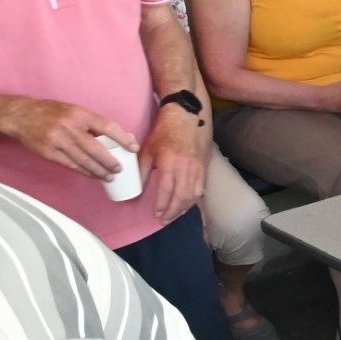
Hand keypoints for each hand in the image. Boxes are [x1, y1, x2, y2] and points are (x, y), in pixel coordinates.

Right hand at [6, 100, 127, 178]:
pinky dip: (83, 171)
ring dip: (98, 170)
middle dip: (110, 161)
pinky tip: (92, 175)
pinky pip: (70, 165)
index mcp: (78, 113)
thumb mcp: (74, 111)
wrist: (21, 116)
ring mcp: (57, 140)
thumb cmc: (52, 113)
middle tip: (119, 168)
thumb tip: (123, 136)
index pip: (106, 126)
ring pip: (83, 160)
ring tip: (109, 176)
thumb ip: (95, 123)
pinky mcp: (48, 152)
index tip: (133, 147)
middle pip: (95, 148)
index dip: (122, 138)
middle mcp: (69, 126)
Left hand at [141, 103, 209, 223]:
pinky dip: (194, 200)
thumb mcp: (148, 150)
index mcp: (170, 163)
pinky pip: (201, 189)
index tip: (156, 214)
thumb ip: (142, 171)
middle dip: (173, 211)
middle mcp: (186, 168)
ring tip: (175, 216)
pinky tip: (187, 206)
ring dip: (184, 208)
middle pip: (181, 196)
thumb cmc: (165, 133)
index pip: (166, 190)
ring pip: (193, 195)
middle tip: (164, 221)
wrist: (187, 118)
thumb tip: (136, 189)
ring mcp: (197, 168)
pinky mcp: (204, 168)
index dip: (162, 205)